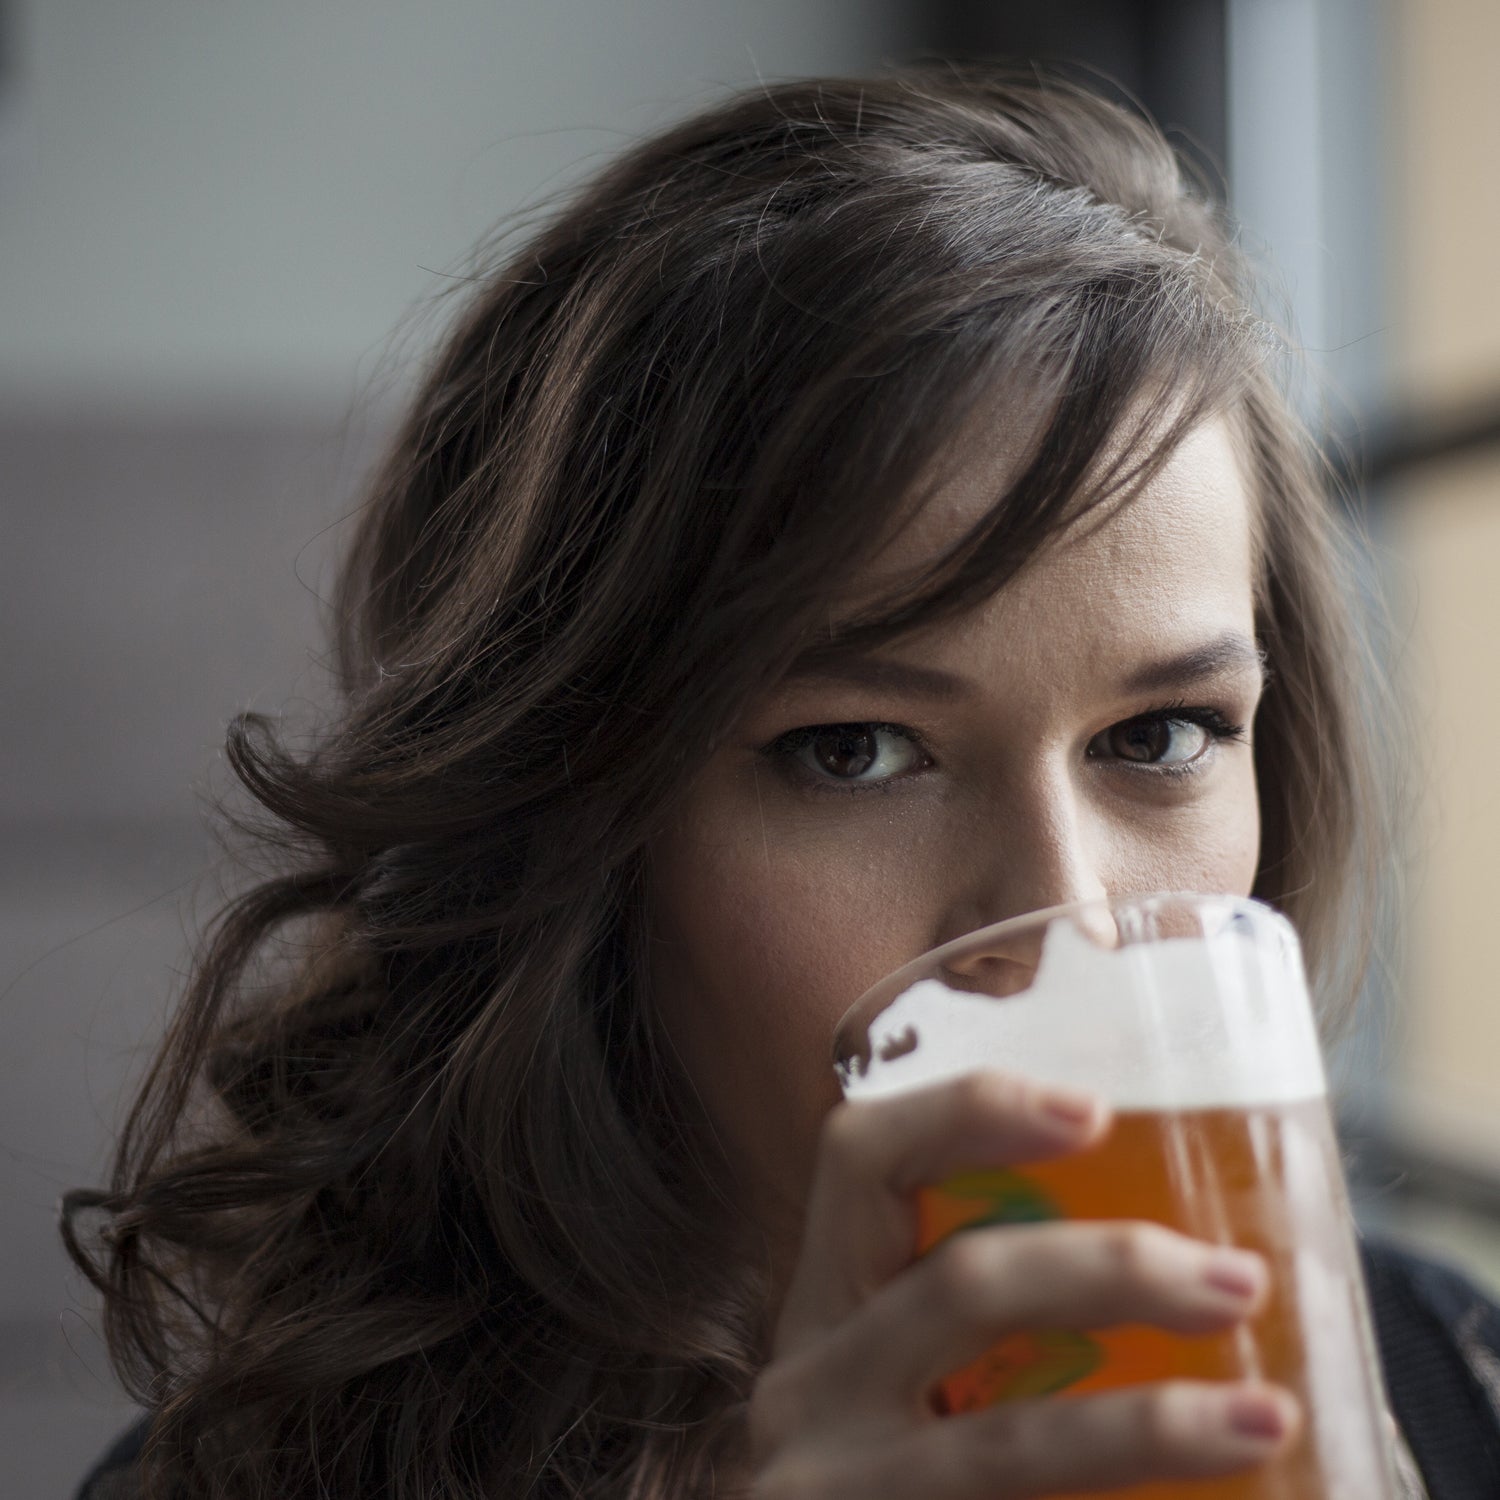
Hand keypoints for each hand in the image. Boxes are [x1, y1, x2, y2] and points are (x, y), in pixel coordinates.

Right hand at [747, 1072, 1300, 1497]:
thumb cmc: (887, 1489)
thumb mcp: (892, 1403)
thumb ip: (990, 1342)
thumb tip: (1189, 1279)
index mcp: (824, 1315)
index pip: (863, 1163)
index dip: (967, 1115)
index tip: (1092, 1112)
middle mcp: (810, 1393)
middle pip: (959, 1285)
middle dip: (1111, 1270)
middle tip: (1236, 1281)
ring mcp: (832, 1492)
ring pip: (1007, 1445)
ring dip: (1150, 1427)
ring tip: (1263, 1416)